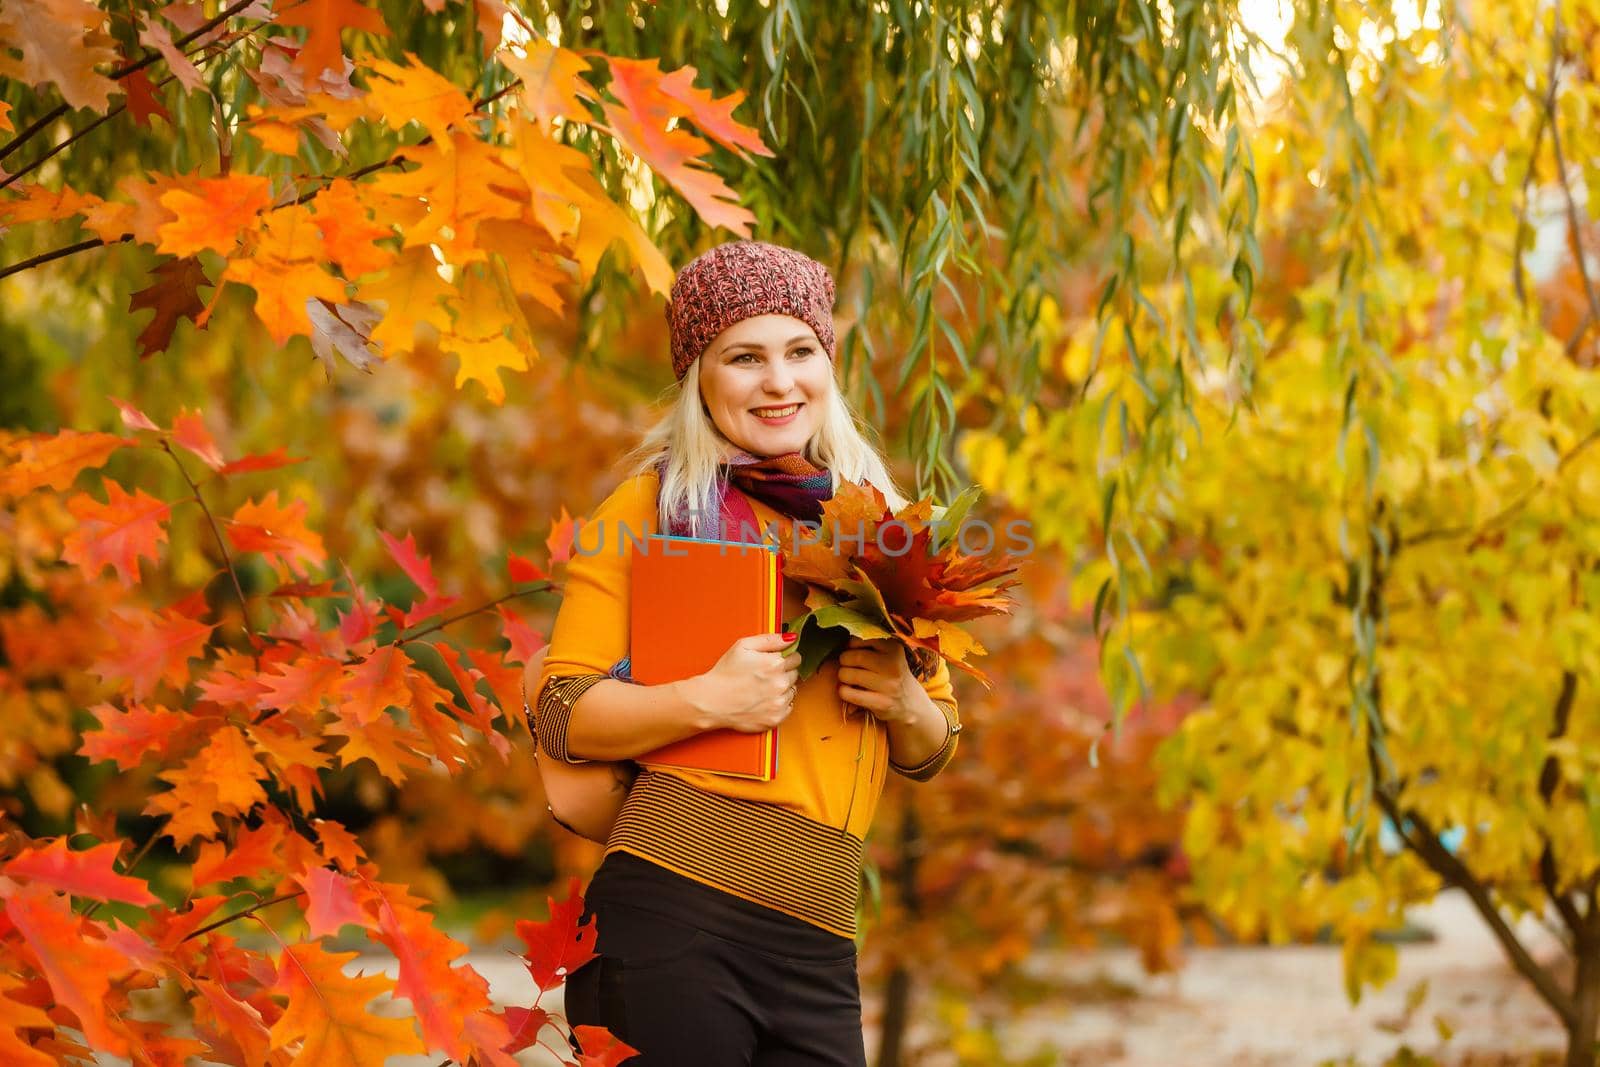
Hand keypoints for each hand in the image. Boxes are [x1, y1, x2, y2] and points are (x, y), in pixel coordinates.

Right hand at [680, 632, 801, 733]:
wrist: (711, 702)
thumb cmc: (725, 674)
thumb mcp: (743, 646)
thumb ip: (770, 639)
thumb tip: (792, 638)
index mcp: (775, 664)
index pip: (796, 658)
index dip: (785, 658)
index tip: (774, 662)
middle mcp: (780, 683)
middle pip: (795, 674)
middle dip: (783, 673)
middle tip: (764, 676)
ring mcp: (779, 702)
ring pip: (792, 691)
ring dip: (782, 689)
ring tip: (762, 689)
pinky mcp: (775, 718)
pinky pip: (788, 708)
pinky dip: (779, 705)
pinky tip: (763, 701)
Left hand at [836, 637, 931, 724]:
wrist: (911, 703)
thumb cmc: (892, 674)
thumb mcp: (889, 655)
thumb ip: (870, 646)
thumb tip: (845, 644)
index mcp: (894, 648)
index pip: (861, 639)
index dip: (851, 645)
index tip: (853, 651)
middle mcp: (893, 665)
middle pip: (853, 657)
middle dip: (844, 660)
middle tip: (847, 665)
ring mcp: (888, 685)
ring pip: (847, 674)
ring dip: (843, 676)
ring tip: (849, 678)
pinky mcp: (881, 702)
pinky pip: (848, 693)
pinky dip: (843, 691)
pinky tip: (850, 691)